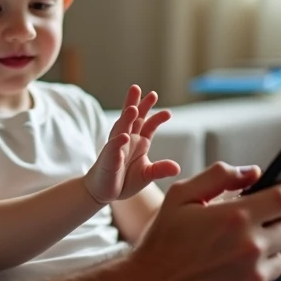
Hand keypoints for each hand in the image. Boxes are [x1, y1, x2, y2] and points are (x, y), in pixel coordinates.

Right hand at [84, 85, 180, 203]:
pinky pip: (113, 150)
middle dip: (137, 104)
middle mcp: (126, 140)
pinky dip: (117, 143)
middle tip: (141, 89)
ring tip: (132, 108)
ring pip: (121, 129)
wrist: (103, 190)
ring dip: (126, 119)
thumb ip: (160, 169)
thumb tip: (177, 168)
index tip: (168, 113)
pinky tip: (124, 137)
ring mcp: (116, 148)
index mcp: (138, 142)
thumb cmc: (125, 180)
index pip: (148, 125)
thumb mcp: (147, 174)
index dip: (157, 118)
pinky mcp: (108, 160)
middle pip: (132, 118)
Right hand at [125, 163, 280, 280]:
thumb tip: (253, 172)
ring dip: (270, 248)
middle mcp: (250, 247)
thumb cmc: (162, 241)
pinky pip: (268, 279)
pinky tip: (232, 269)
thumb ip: (219, 177)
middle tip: (257, 221)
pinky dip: (258, 271)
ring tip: (239, 247)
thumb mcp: (181, 196)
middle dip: (280, 220)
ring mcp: (253, 276)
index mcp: (235, 217)